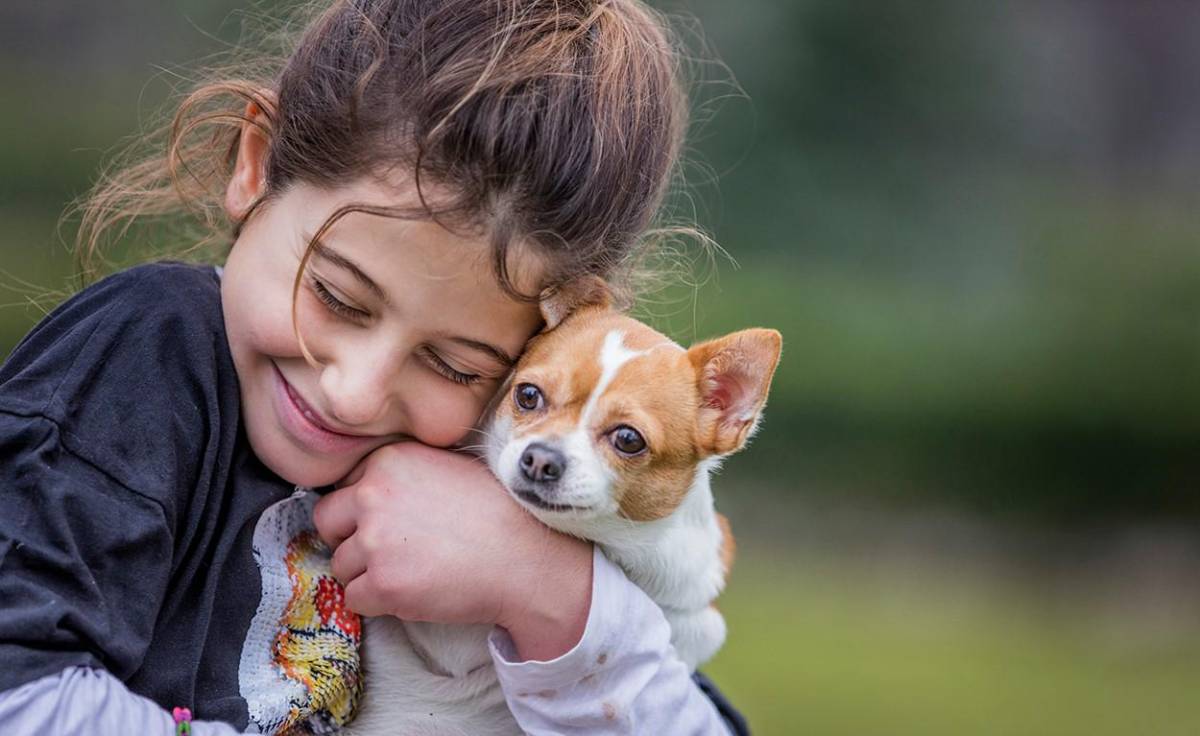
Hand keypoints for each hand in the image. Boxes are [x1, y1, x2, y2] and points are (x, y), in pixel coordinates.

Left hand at [313, 442, 592, 660]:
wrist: (525, 557)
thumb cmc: (497, 511)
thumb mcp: (447, 467)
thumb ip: (404, 474)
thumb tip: (371, 492)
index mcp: (389, 461)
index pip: (346, 486)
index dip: (364, 508)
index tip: (389, 522)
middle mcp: (373, 495)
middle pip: (328, 521)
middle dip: (349, 538)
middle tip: (383, 551)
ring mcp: (375, 541)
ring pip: (340, 564)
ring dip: (365, 573)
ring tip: (408, 573)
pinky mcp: (383, 584)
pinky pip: (354, 599)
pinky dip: (376, 602)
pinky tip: (410, 593)